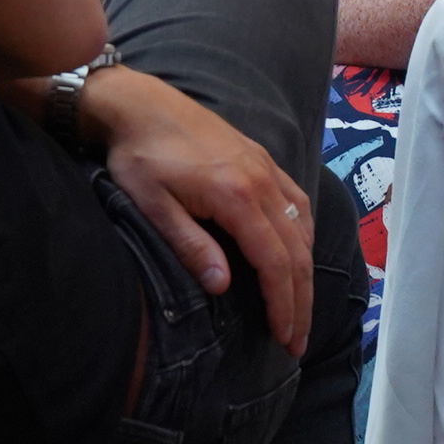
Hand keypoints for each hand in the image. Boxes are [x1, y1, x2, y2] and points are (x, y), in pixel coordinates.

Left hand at [84, 66, 313, 356]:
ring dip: (305, 271)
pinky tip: (298, 253)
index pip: (274, 261)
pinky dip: (304, 235)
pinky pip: (297, 202)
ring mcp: (266, 168)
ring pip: (302, 227)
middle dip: (300, 299)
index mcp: (235, 195)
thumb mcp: (152, 205)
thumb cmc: (139, 156)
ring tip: (299, 306)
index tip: (285, 337)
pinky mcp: (262, 159)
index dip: (283, 304)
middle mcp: (261, 181)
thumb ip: (190, 245)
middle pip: (296, 251)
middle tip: (297, 340)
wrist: (140, 104)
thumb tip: (222, 286)